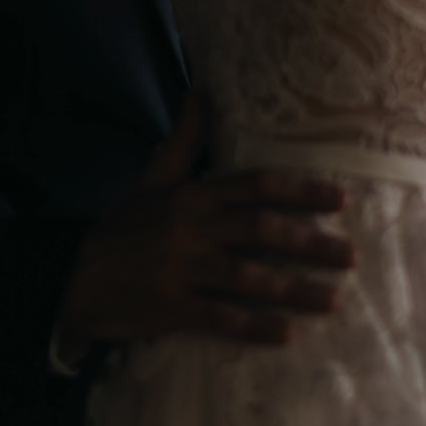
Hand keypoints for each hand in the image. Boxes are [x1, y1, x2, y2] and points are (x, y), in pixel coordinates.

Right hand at [54, 97, 354, 358]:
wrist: (74, 282)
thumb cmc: (122, 230)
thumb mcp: (150, 180)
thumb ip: (182, 140)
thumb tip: (200, 91)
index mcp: (189, 196)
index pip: (253, 186)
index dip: (298, 190)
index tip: (340, 200)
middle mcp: (188, 228)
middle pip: (258, 231)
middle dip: (308, 242)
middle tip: (351, 255)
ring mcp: (179, 268)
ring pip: (245, 277)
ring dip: (292, 288)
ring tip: (332, 299)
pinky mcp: (170, 307)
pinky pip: (219, 317)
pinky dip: (252, 326)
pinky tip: (286, 334)